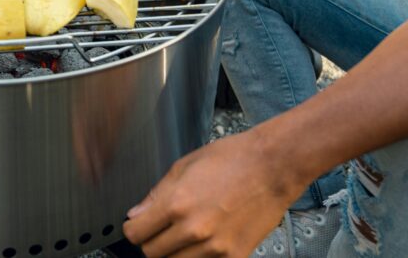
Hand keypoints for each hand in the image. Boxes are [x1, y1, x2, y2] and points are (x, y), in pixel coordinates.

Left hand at [123, 131, 301, 256]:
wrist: (274, 166)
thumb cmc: (233, 159)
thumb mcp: (185, 166)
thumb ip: (157, 194)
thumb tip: (135, 215)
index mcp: (177, 203)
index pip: (136, 234)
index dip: (133, 229)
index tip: (138, 225)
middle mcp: (194, 229)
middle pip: (152, 254)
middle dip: (151, 241)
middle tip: (161, 229)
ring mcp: (216, 247)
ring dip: (174, 252)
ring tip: (184, 234)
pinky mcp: (235, 257)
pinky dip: (198, 257)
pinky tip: (203, 242)